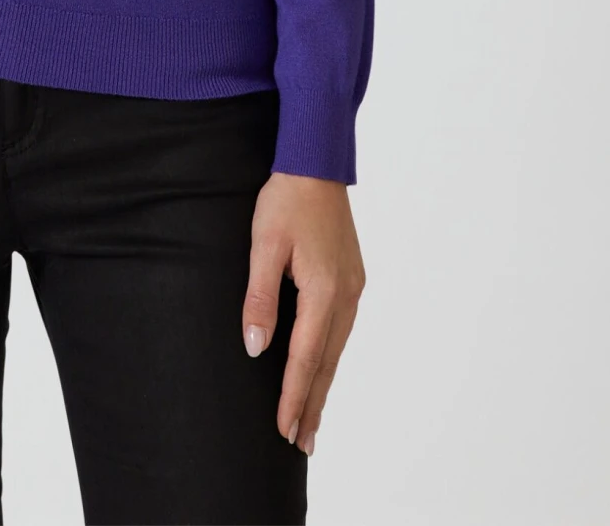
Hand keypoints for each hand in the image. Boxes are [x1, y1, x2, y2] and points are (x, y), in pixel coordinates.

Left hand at [242, 171, 365, 456]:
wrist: (316, 164)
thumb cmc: (286, 200)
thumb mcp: (263, 244)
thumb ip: (259, 297)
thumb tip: (257, 348)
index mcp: (325, 291)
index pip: (305, 358)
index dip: (293, 396)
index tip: (284, 430)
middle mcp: (346, 296)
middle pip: (326, 364)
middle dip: (312, 405)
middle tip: (300, 445)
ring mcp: (353, 289)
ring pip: (336, 350)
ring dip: (322, 386)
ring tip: (309, 421)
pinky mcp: (352, 280)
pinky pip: (340, 332)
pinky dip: (329, 359)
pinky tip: (321, 371)